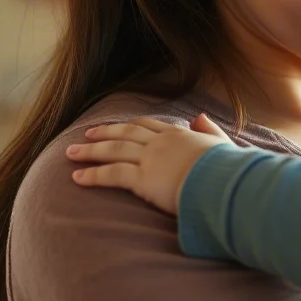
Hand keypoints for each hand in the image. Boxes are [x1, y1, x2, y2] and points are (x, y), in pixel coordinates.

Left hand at [66, 114, 231, 213]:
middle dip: (103, 133)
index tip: (116, 127)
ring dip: (90, 151)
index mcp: (180, 135)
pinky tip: (77, 178)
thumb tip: (198, 117)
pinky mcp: (144, 179)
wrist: (227, 183)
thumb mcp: (223, 144)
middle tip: (85, 135)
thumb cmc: (230, 169)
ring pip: (113, 150)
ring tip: (70, 153)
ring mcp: (151, 159)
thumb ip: (209, 130)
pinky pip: (112, 174)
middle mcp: (161, 143)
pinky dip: (92, 175)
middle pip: (125, 134)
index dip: (129, 126)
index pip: (148, 126)